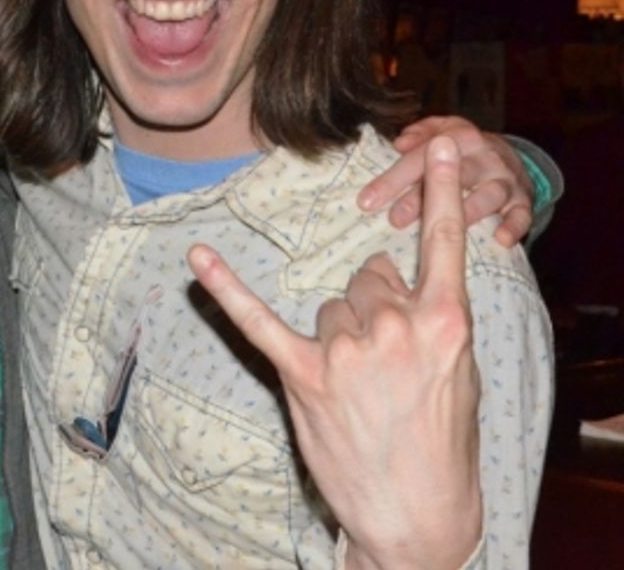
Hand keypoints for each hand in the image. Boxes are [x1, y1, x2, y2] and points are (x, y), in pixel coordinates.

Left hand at [189, 135, 481, 569]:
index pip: (441, 244)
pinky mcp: (301, 375)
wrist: (417, 514)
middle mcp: (395, 328)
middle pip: (367, 279)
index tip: (435, 142)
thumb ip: (428, 317)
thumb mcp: (459, 372)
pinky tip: (198, 257)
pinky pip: (257, 320)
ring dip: (337, 338)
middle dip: (374, 312)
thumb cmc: (441, 442)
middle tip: (387, 367)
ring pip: (329, 307)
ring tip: (358, 388)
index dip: (439, 190)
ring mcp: (346, 352)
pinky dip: (225, 289)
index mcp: (446, 323)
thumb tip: (381, 275)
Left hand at [357, 116, 531, 245]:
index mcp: (459, 136)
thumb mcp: (440, 130)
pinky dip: (514, 226)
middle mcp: (484, 156)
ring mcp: (506, 178)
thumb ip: (419, 134)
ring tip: (442, 232)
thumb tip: (399, 144)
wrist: (510, 155)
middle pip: (453, 175)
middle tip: (396, 220)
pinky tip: (501, 240)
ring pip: (488, 194)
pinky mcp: (523, 200)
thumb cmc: (461, 147)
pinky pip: (522, 214)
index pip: (421, 157)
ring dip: (465, 212)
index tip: (367, 201)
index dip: (393, 179)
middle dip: (423, 198)